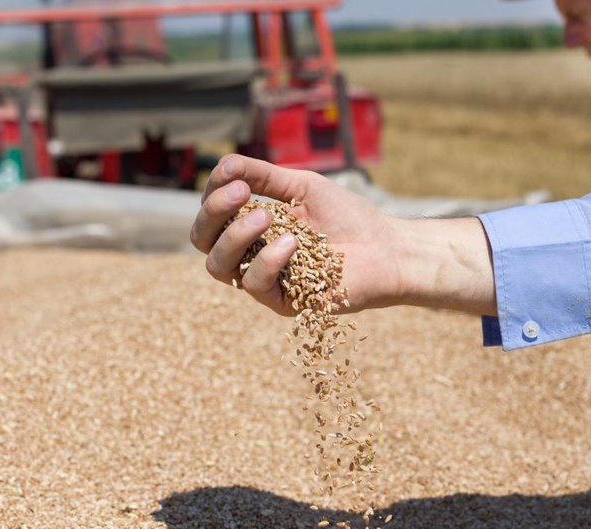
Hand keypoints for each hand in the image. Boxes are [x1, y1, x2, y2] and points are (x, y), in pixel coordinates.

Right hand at [190, 154, 402, 314]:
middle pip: (203, 241)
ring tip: (265, 216)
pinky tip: (292, 243)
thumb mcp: (302, 187)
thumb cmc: (348, 217)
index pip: (211, 214)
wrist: (387, 248)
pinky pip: (254, 284)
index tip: (235, 174)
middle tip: (241, 193)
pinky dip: (269, 260)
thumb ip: (264, 176)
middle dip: (214, 213)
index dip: (213, 193)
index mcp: (250, 227)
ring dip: (235, 236)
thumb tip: (225, 164)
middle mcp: (250, 254)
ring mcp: (264, 280)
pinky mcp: (282, 302)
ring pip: (219, 266)